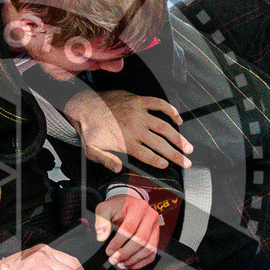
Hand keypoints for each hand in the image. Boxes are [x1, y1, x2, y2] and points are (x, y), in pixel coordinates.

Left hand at [64, 90, 192, 171]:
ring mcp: (138, 112)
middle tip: (187, 162)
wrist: (82, 106)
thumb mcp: (92, 150)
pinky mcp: (138, 100)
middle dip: (175, 154)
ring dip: (178, 137)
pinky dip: (170, 111)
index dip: (158, 161)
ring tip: (188, 147)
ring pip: (164, 126)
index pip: (147, 154)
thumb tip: (119, 169)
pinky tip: (178, 119)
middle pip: (160, 143)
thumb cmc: (88, 128)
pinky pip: (158, 104)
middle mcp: (135, 127)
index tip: (167, 166)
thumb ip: (106, 160)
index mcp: (125, 140)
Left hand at [95, 194, 161, 269]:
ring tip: (120, 263)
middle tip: (113, 260)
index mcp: (138, 207)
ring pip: (148, 249)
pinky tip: (129, 264)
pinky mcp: (156, 237)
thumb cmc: (116, 207)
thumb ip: (101, 221)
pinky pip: (152, 254)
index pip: (129, 228)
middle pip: (141, 239)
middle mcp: (151, 216)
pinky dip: (140, 262)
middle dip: (126, 253)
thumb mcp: (105, 208)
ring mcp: (156, 228)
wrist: (128, 204)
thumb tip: (101, 238)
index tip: (109, 251)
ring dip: (133, 260)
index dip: (118, 242)